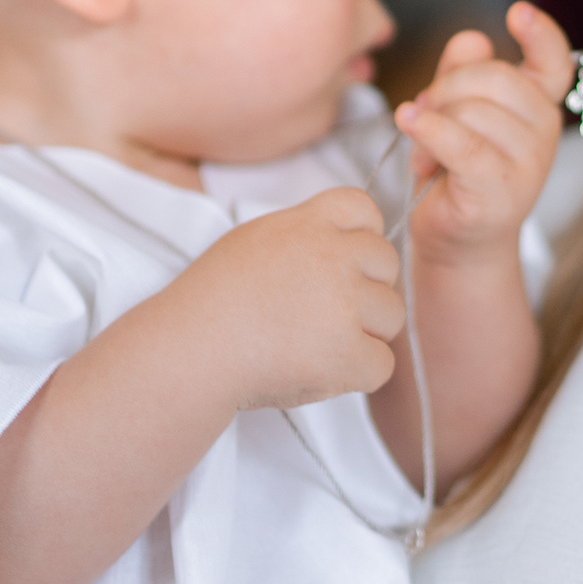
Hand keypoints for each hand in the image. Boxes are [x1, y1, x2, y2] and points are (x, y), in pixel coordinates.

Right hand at [157, 186, 403, 412]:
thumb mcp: (257, 240)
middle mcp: (333, 255)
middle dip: (366, 290)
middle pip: (387, 265)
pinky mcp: (347, 352)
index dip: (361, 238)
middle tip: (322, 314)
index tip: (341, 264)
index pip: (365, 209)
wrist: (189, 350)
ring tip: (317, 343)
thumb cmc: (213, 301)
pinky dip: (357, 374)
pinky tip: (319, 370)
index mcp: (309, 223)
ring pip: (393, 315)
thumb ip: (306, 236)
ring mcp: (344, 303)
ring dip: (366, 333)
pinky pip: (383, 364)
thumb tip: (350, 246)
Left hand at [397, 2, 574, 264]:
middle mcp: (543, 131)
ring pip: (471, 110)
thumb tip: (473, 40)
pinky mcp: (500, 190)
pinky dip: (428, 129)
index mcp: (537, 104)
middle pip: (493, 76)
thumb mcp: (455, 112)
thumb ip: (462, 73)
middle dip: (446, 88)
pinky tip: (408, 122)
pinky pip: (461, 143)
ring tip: (425, 153)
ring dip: (432, 124)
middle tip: (426, 115)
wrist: (456, 242)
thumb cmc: (455, 173)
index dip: (542, 34)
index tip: (519, 13)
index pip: (555, 62)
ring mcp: (528, 163)